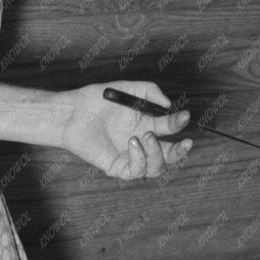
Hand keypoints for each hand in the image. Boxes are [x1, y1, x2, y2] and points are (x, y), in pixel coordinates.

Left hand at [62, 81, 192, 180]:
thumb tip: (168, 105)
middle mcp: (141, 142)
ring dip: (157, 153)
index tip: (184, 115)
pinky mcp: (117, 167)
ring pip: (156, 167)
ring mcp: (130, 156)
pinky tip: (132, 143)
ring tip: (145, 136)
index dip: (179, 123)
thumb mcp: (126, 88)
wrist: (73, 112)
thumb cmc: (97, 100)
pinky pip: (136, 171)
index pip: (170, 128)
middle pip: (170, 155)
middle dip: (181, 151)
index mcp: (146, 124)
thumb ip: (149, 91)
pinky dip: (140, 159)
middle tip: (186, 143)